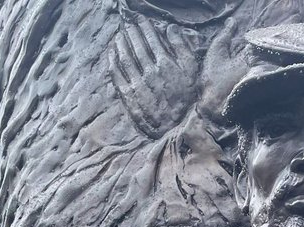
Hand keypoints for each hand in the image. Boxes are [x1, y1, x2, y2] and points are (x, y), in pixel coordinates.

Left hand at [111, 13, 203, 136]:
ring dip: (120, 43)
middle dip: (131, 32)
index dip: (144, 26)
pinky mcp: (129, 96)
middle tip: (128, 25)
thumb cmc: (186, 99)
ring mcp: (137, 84)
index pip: (151, 38)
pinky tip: (111, 53)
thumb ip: (182, 48)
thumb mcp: (192, 72)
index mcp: (166, 64)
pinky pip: (117, 74)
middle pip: (136, 45)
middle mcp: (150, 72)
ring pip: (124, 57)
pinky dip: (112, 61)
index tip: (140, 20)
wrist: (176, 129)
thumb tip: (171, 28)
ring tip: (119, 36)